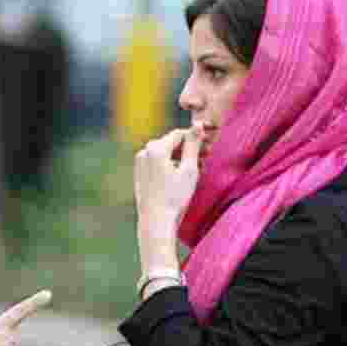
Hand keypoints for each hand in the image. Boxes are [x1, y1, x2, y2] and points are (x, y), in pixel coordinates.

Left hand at [134, 125, 204, 243]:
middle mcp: (144, 151)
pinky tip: (180, 179)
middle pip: (171, 143)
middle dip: (187, 150)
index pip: (180, 134)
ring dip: (179, 158)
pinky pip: (157, 163)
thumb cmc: (174, 197)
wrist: (155, 221)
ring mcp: (139, 162)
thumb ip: (193, 145)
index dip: (195, 139)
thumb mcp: (189, 170)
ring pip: (164, 154)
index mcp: (156, 148)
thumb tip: (197, 124)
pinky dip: (169, 166)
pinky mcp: (138, 173)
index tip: (208, 148)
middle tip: (205, 160)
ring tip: (195, 171)